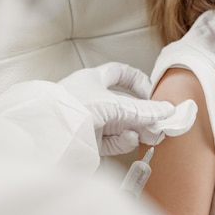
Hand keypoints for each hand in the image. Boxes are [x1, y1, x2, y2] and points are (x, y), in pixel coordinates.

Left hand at [58, 62, 196, 155]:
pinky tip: (130, 140)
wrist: (48, 133)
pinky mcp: (86, 141)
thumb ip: (143, 110)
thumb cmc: (75, 107)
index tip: (150, 93)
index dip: (136, 81)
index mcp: (93, 80)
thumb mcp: (114, 105)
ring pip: (119, 124)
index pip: (119, 73)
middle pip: (123, 105)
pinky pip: (109, 140)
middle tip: (159, 124)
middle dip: (142, 115)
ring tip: (151, 136)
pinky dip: (122, 141)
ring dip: (136, 130)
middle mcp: (90, 98)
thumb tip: (167, 110)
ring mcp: (88, 120)